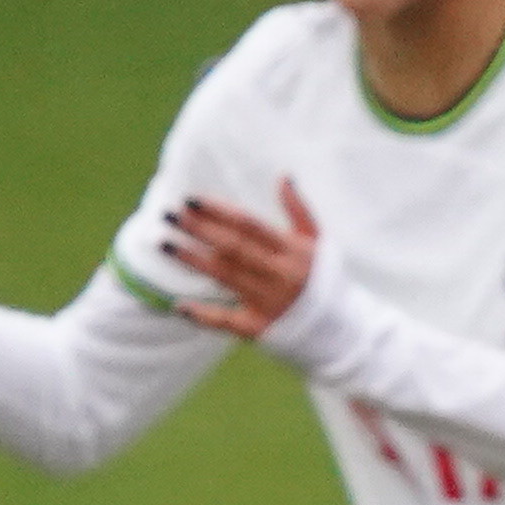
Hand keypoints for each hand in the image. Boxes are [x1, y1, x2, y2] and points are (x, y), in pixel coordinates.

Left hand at [162, 182, 321, 337]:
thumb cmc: (322, 279)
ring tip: (164, 244)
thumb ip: (299, 210)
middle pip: (232, 247)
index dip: (219, 211)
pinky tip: (178, 306)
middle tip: (169, 214)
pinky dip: (203, 316)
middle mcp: (279, 275)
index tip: (190, 199)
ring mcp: (269, 302)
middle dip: (198, 229)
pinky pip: (228, 321)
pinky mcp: (260, 328)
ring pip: (224, 277)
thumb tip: (284, 177)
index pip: (249, 226)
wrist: (340, 328)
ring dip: (192, 260)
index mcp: (292, 251)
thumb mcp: (317, 242)